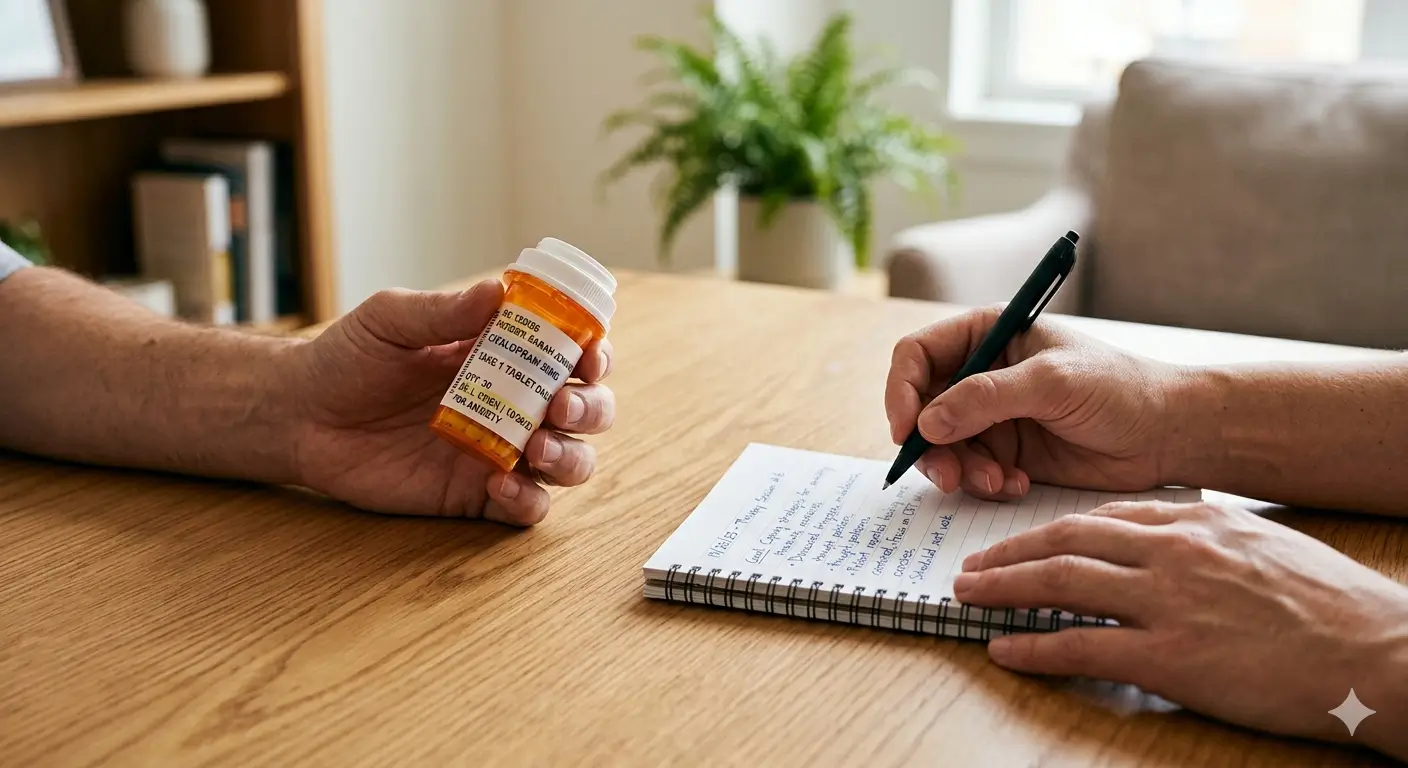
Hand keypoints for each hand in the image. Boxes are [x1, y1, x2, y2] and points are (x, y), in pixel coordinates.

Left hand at [287, 279, 614, 524]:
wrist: (299, 415)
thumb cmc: (347, 358)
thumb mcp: (392, 320)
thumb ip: (444, 311)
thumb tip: (498, 291)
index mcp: (504, 355)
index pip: (572, 354)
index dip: (595, 355)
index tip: (589, 356)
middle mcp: (514, 403)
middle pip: (587, 410)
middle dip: (591, 408)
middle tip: (560, 406)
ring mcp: (499, 451)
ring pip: (570, 462)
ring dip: (571, 456)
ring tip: (536, 448)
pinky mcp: (474, 495)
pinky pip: (525, 508)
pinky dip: (528, 501)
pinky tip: (500, 484)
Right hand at [885, 306, 1179, 499]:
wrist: (1166, 435)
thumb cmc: (1120, 389)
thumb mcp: (1051, 382)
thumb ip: (986, 398)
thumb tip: (927, 422)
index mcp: (987, 335)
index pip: (917, 355)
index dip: (902, 391)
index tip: (907, 429)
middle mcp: (981, 373)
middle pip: (920, 407)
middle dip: (930, 444)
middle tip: (948, 474)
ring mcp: (991, 416)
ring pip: (941, 446)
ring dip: (959, 470)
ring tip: (995, 482)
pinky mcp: (1005, 453)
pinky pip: (969, 472)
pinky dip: (983, 484)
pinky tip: (1016, 484)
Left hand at [953, 501, 1407, 756]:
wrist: (1377, 651)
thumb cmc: (1329, 604)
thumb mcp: (1260, 544)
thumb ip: (1204, 537)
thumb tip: (1162, 537)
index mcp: (1195, 521)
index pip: (1100, 516)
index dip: (1047, 529)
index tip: (1017, 540)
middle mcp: (1173, 552)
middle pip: (1067, 541)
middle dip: (1009, 552)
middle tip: (971, 565)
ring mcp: (1169, 602)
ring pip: (1062, 583)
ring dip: (1004, 588)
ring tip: (968, 595)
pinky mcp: (1172, 657)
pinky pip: (1082, 645)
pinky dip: (1033, 646)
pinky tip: (1003, 649)